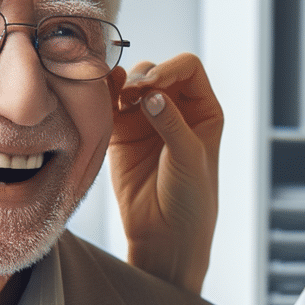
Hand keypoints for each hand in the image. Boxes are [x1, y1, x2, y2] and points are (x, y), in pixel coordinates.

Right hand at [109, 54, 222, 293]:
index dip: (169, 70)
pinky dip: (103, 99)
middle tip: (130, 97)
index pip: (188, 68)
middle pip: (156, 71)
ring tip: (117, 104)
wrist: (165, 236)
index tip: (151, 87)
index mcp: (203, 111)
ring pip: (129, 83)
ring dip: (120, 86)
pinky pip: (109, 106)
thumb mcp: (189, 159)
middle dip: (141, 77)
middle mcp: (176, 109)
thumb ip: (172, 124)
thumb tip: (152, 93)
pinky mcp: (121, 134)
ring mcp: (146, 120)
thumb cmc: (191, 201)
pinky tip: (101, 104)